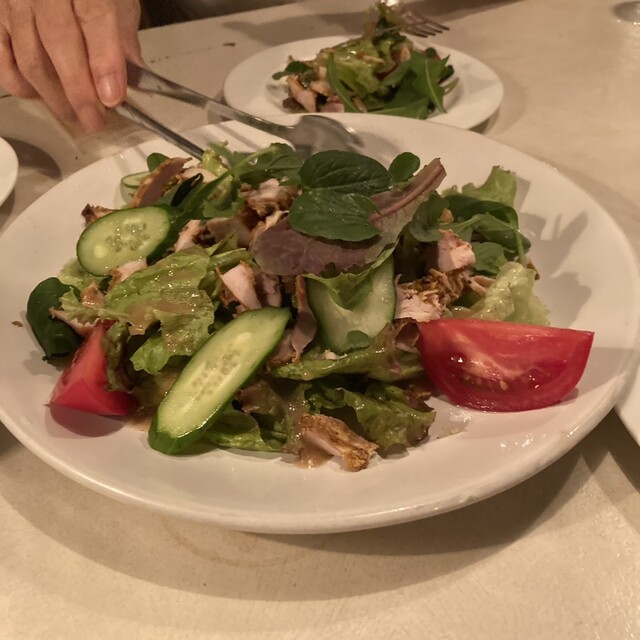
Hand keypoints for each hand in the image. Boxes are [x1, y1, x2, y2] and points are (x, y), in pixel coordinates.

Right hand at [0, 0, 141, 131]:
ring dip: (54, 96)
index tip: (113, 97)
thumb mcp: (118, 3)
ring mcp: (13, 4)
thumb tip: (134, 83)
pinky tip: (43, 97)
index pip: (94, 18)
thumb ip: (124, 39)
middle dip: (79, 91)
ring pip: (29, 58)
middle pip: (58, 43)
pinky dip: (22, 87)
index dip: (104, 61)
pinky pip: (3, 62)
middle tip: (94, 121)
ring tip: (75, 116)